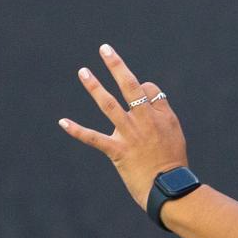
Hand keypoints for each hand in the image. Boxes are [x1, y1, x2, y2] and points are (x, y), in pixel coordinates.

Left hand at [58, 44, 189, 209]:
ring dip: (94, 86)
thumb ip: (161, 111)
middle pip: (129, 86)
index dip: (141, 87)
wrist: (169, 188)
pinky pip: (93, 138)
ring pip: (109, 104)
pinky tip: (62, 122)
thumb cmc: (172, 162)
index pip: (147, 89)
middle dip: (116, 65)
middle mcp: (144, 120)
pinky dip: (77, 130)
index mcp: (160, 115)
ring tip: (83, 71)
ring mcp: (129, 134)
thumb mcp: (175, 132)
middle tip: (104, 49)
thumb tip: (147, 92)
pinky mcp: (117, 151)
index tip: (138, 92)